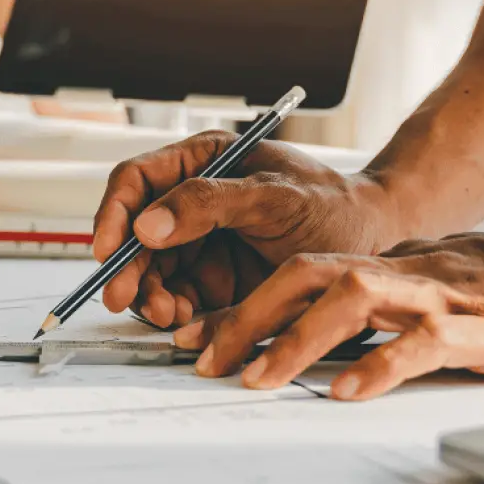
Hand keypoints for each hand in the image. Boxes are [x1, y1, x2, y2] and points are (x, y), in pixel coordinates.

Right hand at [93, 133, 397, 327]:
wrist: (375, 245)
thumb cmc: (334, 204)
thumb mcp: (274, 195)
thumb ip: (208, 204)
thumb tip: (148, 224)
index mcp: (200, 162)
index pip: (136, 180)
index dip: (114, 213)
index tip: (108, 248)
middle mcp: (192, 203)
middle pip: (134, 232)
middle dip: (127, 266)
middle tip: (123, 297)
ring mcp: (201, 243)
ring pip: (150, 271)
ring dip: (149, 294)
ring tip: (169, 313)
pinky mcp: (214, 282)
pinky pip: (177, 299)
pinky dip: (174, 313)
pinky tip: (185, 321)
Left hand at [179, 251, 483, 400]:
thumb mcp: (419, 289)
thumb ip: (367, 302)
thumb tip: (299, 321)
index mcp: (383, 266)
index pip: (297, 273)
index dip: (243, 304)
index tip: (196, 340)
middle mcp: (400, 272)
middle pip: (310, 274)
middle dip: (251, 314)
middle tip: (209, 361)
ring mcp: (438, 297)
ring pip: (355, 297)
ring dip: (298, 337)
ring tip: (259, 377)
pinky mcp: (480, 331)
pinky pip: (423, 343)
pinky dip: (381, 364)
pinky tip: (346, 392)